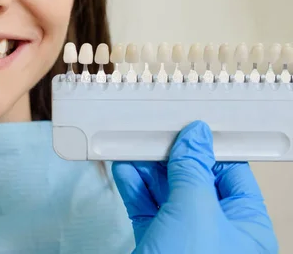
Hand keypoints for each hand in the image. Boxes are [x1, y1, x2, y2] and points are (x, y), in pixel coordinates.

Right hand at [112, 121, 277, 253]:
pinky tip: (123, 167)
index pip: (231, 173)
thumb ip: (192, 169)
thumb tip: (196, 136)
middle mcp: (217, 230)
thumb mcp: (195, 210)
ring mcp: (184, 238)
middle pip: (194, 179)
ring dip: (146, 168)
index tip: (187, 125)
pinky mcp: (156, 243)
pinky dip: (133, 186)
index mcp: (245, 225)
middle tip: (152, 131)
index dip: (208, 147)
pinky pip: (145, 207)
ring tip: (131, 144)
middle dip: (170, 156)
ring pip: (165, 192)